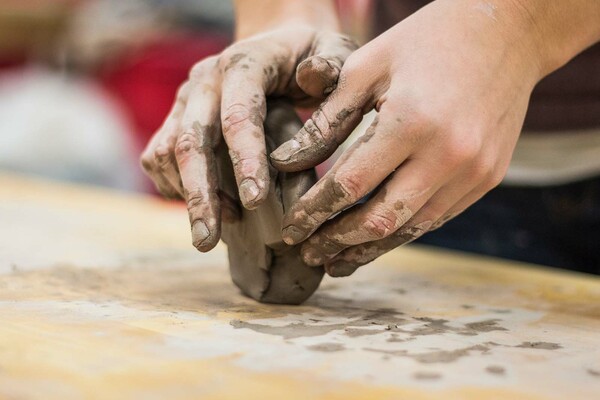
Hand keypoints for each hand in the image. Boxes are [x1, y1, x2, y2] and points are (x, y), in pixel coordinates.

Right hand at [140, 26, 356, 251]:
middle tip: (207, 241)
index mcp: (244, 64)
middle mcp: (205, 81)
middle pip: (190, 141)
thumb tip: (311, 78)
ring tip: (216, 230)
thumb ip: (331, 64)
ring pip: (166, 152)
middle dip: (200, 195)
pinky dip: (174, 188)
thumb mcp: (334, 49)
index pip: (239, 115)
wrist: (275, 44)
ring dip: (187, 195)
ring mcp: (185, 100)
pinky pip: (158, 157)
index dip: (245, 160)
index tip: (255, 203)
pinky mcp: (175, 118)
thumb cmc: (310, 54)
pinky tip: (206, 208)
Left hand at [271, 0, 545, 276]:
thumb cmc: (426, 42)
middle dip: (337, 242)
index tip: (289, 229)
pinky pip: (437, 217)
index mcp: (411, 121)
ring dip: (370, 249)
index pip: (349, 184)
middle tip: (307, 253)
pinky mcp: (488, 178)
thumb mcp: (367, 67)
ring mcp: (474, 171)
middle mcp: (448, 155)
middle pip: (380, 219)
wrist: (507, 32)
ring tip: (336, 261)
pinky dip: (402, 231)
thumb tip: (285, 162)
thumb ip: (326, 120)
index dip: (314, 212)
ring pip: (411, 228)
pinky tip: (377, 237)